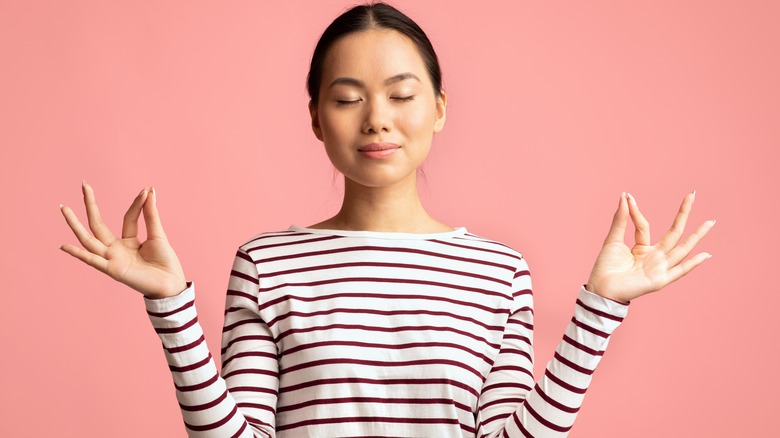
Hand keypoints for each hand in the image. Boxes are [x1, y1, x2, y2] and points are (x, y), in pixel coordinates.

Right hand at [59, 181, 187, 298]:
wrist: (171, 284)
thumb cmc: (165, 262)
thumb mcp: (158, 234)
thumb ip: (150, 214)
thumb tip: (149, 190)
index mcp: (129, 241)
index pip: (128, 217)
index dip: (137, 203)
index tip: (145, 190)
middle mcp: (116, 249)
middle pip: (98, 224)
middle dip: (91, 204)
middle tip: (84, 184)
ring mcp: (112, 258)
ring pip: (89, 239)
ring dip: (75, 224)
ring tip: (64, 208)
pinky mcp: (112, 269)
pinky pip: (92, 260)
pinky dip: (78, 254)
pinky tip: (64, 246)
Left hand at [586, 191, 714, 302]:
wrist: (600, 288)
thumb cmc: (605, 267)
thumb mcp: (613, 239)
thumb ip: (620, 219)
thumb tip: (625, 196)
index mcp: (642, 248)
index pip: (644, 225)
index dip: (636, 211)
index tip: (628, 197)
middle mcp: (654, 257)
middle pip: (674, 232)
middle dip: (683, 214)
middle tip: (693, 195)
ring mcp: (659, 268)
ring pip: (682, 249)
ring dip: (697, 235)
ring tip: (710, 222)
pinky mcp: (660, 280)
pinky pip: (679, 271)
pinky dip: (692, 264)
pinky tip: (706, 254)